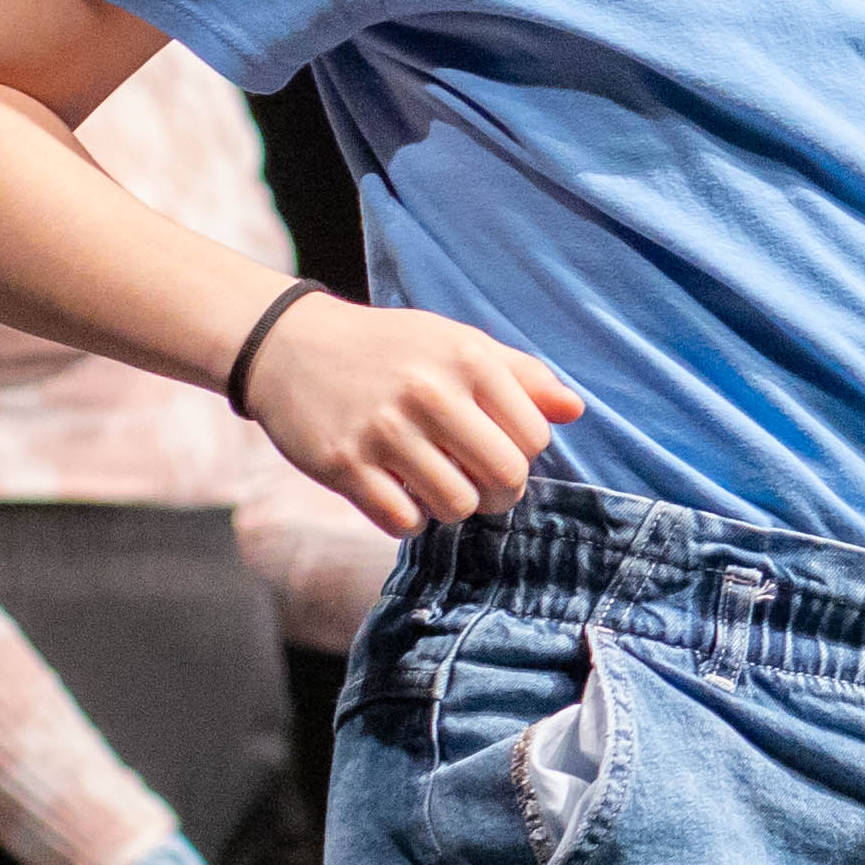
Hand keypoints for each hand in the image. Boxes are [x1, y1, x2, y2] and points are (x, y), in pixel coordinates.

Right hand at [246, 292, 584, 536]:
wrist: (289, 347)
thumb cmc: (390, 349)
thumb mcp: (458, 343)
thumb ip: (521, 375)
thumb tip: (575, 410)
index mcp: (468, 360)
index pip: (535, 437)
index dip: (525, 453)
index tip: (500, 447)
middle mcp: (429, 394)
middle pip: (505, 477)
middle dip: (501, 493)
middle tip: (482, 484)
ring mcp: (383, 432)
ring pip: (457, 506)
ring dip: (456, 508)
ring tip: (440, 486)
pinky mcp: (343, 465)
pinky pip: (402, 521)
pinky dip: (410, 519)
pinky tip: (401, 495)